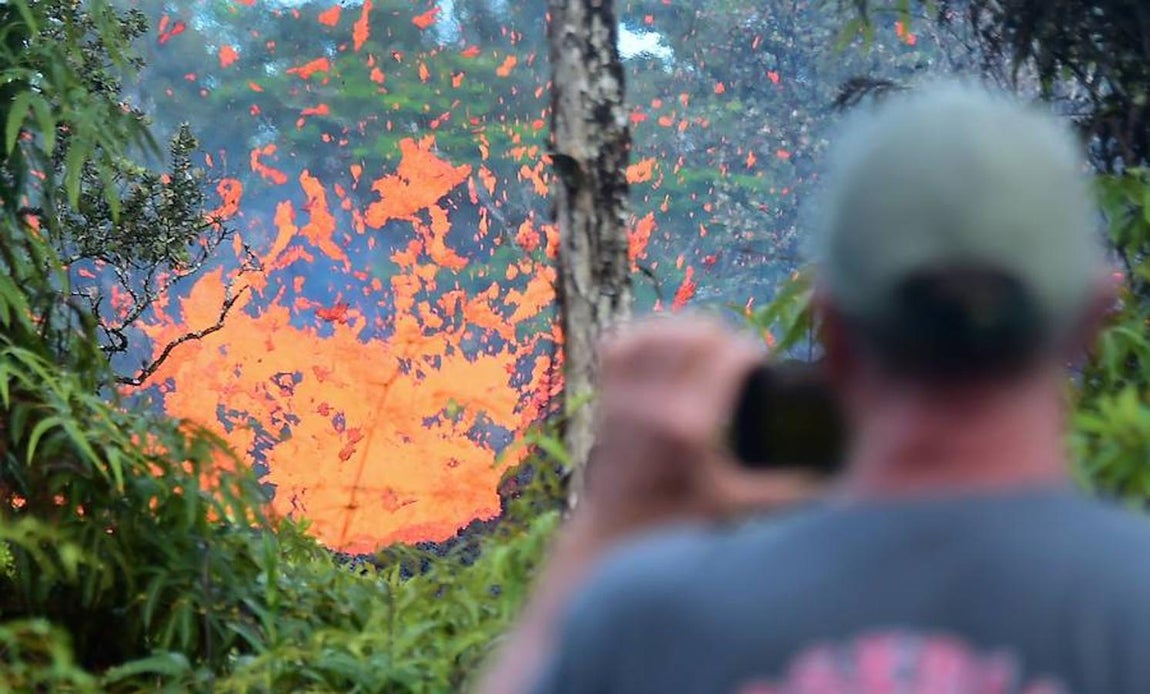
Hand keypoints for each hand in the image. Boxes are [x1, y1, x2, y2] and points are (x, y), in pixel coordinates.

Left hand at [574, 315, 822, 542]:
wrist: (619, 525)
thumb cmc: (682, 517)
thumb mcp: (738, 504)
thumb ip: (787, 491)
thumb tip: (839, 482)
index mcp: (690, 426)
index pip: (731, 354)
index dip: (752, 352)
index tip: (760, 367)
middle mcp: (653, 403)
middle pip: (700, 333)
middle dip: (725, 339)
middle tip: (736, 360)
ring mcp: (625, 393)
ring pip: (663, 329)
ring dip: (689, 333)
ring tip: (707, 351)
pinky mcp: (606, 389)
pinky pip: (626, 340)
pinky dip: (647, 335)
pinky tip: (668, 345)